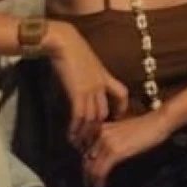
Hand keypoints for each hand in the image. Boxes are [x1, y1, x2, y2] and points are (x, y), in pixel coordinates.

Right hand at [47, 22, 128, 150]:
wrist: (64, 42)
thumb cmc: (71, 49)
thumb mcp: (86, 62)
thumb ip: (87, 74)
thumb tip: (82, 83)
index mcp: (105, 75)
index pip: (122, 93)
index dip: (121, 107)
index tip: (116, 118)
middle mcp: (101, 84)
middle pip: (106, 111)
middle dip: (100, 127)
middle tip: (93, 140)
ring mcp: (91, 89)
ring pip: (94, 117)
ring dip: (86, 132)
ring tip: (81, 144)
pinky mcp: (78, 92)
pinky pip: (80, 115)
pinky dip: (76, 127)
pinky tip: (71, 135)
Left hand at [82, 110, 173, 186]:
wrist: (159, 121)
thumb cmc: (148, 125)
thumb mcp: (125, 131)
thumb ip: (113, 140)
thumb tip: (107, 156)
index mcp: (101, 128)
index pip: (86, 149)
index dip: (86, 164)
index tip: (88, 174)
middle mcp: (100, 134)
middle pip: (86, 159)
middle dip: (87, 175)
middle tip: (89, 186)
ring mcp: (106, 142)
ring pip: (92, 168)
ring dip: (92, 182)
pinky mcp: (114, 152)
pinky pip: (101, 172)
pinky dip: (99, 184)